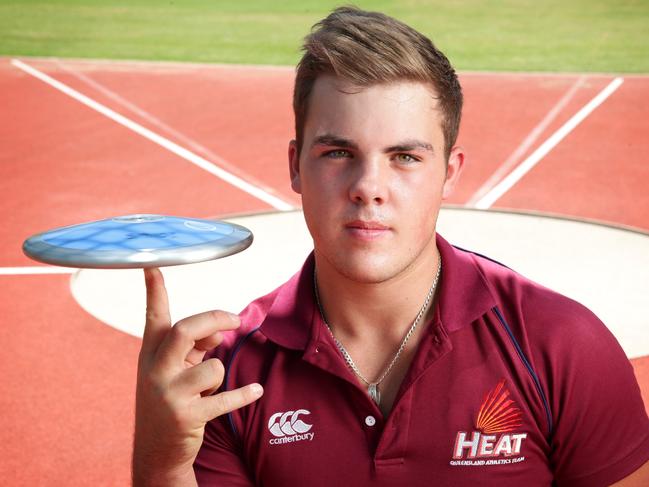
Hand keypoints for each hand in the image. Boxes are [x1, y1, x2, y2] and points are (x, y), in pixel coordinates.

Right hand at [132, 268, 263, 485]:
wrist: (155, 451)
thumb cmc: (170, 399)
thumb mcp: (175, 369)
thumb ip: (194, 345)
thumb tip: (219, 330)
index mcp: (150, 354)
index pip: (153, 317)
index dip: (154, 291)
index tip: (152, 265)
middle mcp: (155, 370)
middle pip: (185, 330)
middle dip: (214, 319)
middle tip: (234, 320)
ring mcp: (169, 394)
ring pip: (212, 367)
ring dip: (219, 375)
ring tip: (207, 390)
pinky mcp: (186, 416)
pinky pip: (225, 399)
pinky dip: (244, 394)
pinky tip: (256, 391)